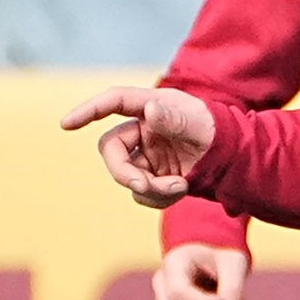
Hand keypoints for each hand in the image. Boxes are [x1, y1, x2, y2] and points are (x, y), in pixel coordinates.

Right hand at [63, 85, 216, 205]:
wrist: (232, 159)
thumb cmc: (216, 132)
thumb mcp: (199, 124)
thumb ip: (174, 118)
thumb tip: (150, 110)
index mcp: (151, 106)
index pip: (114, 102)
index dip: (89, 110)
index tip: (67, 124)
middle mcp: (142, 129)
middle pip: (111, 149)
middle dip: (123, 172)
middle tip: (144, 186)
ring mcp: (145, 154)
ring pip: (126, 176)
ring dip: (150, 188)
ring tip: (180, 187)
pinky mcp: (151, 176)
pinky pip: (141, 193)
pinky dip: (159, 197)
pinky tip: (181, 189)